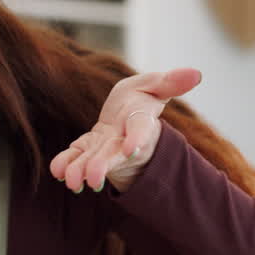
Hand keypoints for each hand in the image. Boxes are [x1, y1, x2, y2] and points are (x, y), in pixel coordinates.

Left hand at [50, 68, 201, 192]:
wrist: (123, 118)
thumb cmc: (139, 100)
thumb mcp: (155, 85)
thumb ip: (171, 82)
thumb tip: (197, 74)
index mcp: (140, 121)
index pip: (141, 129)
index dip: (137, 138)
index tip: (131, 148)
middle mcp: (121, 140)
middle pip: (114, 154)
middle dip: (103, 165)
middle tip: (93, 178)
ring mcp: (103, 148)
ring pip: (92, 161)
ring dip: (81, 170)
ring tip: (71, 180)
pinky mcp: (86, 149)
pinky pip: (75, 158)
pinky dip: (65, 164)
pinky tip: (57, 170)